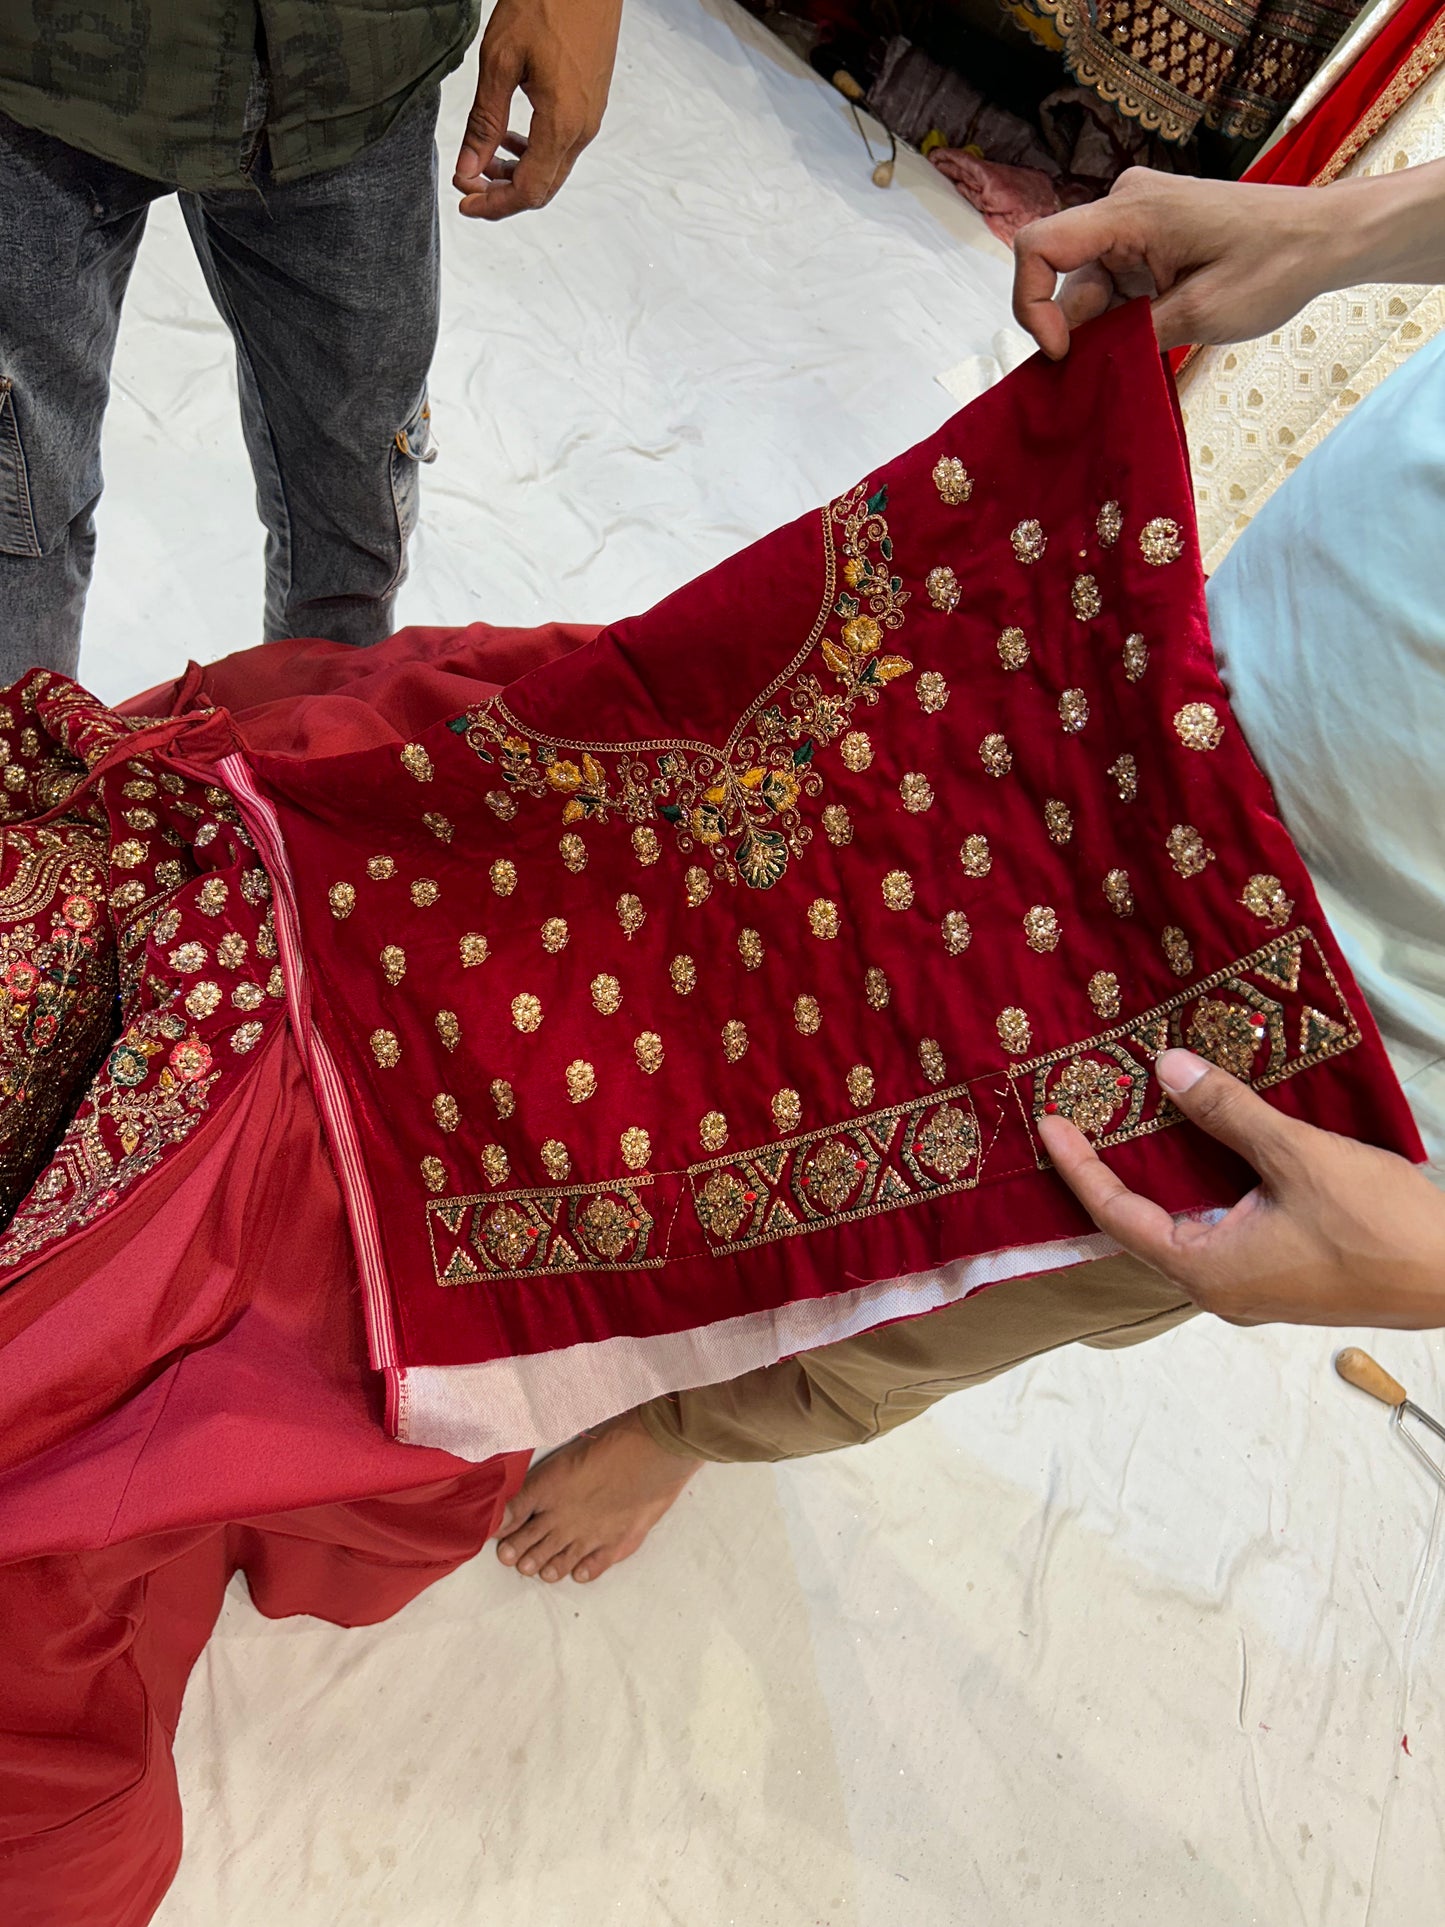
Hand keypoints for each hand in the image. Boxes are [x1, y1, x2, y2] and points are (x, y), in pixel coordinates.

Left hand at [454, 0, 622, 219]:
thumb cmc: (548, 3)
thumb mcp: (501, 61)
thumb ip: (484, 122)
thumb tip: (468, 168)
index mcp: (562, 124)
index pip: (528, 191)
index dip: (494, 205)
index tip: (465, 199)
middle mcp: (582, 129)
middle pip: (543, 189)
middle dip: (503, 194)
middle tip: (469, 183)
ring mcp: (590, 117)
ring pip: (553, 170)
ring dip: (518, 173)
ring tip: (485, 158)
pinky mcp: (591, 104)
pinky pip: (563, 147)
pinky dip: (534, 153)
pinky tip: (512, 136)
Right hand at [1012, 168, 1338, 358]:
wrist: (1323, 238)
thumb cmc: (1274, 263)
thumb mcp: (1200, 313)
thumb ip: (1130, 336)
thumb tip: (1080, 362)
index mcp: (1131, 210)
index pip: (1038, 245)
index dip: (1031, 304)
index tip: (1062, 353)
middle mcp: (1123, 205)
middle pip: (1060, 273)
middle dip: (1074, 328)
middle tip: (1112, 364)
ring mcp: (1134, 221)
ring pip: (1085, 285)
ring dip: (1103, 326)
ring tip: (1150, 345)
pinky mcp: (1147, 238)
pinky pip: (1110, 282)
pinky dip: (1119, 316)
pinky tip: (1151, 333)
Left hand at [1039, 1049, 1444, 1327]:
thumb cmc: (1380, 1226)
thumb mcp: (1297, 1156)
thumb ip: (1228, 1113)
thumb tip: (1167, 1069)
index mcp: (1209, 1270)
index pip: (1119, 1216)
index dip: (1080, 1169)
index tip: (1050, 1124)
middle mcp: (1219, 1289)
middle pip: (1142, 1229)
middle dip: (1107, 1176)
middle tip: (1078, 1123)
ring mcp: (1251, 1288)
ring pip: (1182, 1230)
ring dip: (1153, 1184)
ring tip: (1123, 1134)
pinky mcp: (1281, 1277)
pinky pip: (1218, 1232)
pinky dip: (1196, 1192)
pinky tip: (1197, 1156)